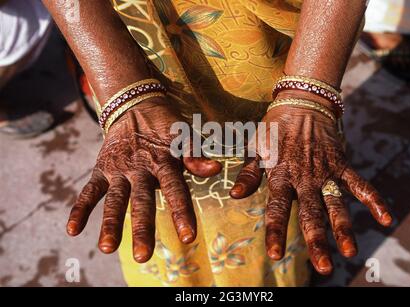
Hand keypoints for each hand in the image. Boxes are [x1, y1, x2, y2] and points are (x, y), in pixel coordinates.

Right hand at [66, 98, 221, 262]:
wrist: (135, 106)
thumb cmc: (166, 127)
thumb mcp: (183, 136)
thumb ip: (195, 155)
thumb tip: (215, 169)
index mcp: (164, 162)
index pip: (175, 190)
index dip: (182, 212)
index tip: (187, 237)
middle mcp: (140, 168)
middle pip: (142, 201)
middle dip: (142, 228)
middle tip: (143, 256)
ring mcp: (118, 170)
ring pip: (114, 199)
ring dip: (110, 223)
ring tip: (107, 248)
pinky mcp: (101, 169)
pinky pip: (89, 190)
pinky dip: (80, 208)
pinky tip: (73, 230)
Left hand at [230, 94, 392, 274]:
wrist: (302, 103)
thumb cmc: (273, 129)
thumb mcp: (255, 148)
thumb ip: (248, 174)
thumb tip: (235, 196)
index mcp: (280, 175)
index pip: (276, 208)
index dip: (276, 231)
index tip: (275, 255)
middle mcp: (304, 177)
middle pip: (311, 213)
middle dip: (317, 241)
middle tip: (324, 267)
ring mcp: (325, 172)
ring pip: (336, 204)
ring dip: (343, 228)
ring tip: (350, 252)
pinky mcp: (342, 164)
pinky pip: (360, 184)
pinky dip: (373, 199)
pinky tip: (385, 219)